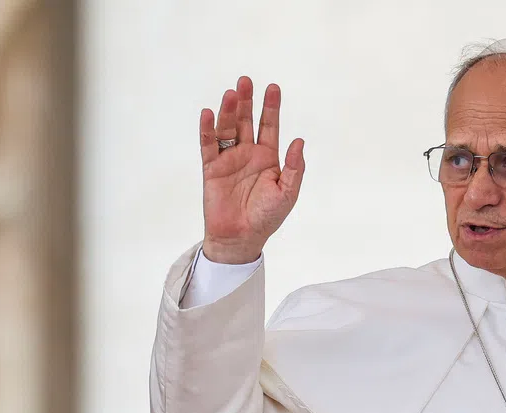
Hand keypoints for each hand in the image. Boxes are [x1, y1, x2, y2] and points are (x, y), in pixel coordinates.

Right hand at [199, 76, 304, 263]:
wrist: (241, 238)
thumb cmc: (266, 218)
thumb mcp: (287, 193)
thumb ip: (294, 168)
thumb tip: (299, 140)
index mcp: (267, 158)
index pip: (269, 126)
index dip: (271, 107)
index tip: (273, 87)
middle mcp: (247, 154)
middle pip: (246, 121)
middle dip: (247, 101)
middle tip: (245, 81)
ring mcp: (228, 159)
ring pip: (227, 128)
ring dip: (229, 111)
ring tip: (231, 94)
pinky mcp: (211, 168)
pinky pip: (208, 145)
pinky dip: (207, 129)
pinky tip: (208, 114)